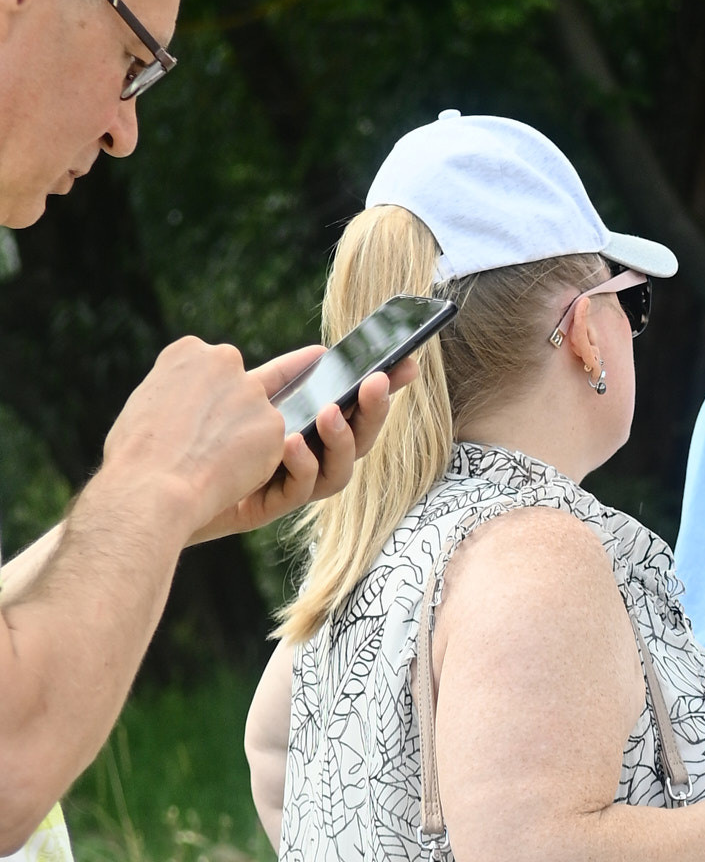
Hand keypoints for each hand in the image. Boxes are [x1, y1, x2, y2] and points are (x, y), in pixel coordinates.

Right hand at [100, 336, 290, 544]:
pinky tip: (228, 473)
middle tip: (206, 445)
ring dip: (244, 440)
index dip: (204, 399)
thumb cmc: (137, 452)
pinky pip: (271, 445)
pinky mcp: (273, 423)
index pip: (212, 367)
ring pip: (258, 417)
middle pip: (241, 386)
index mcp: (190, 350)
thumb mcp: (146, 400)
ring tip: (212, 463)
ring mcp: (252, 391)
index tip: (192, 420)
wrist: (152, 485)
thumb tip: (190, 402)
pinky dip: (256, 462)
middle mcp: (226, 360)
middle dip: (230, 414)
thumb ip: (179, 390)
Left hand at [191, 348, 417, 541]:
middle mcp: (295, 455)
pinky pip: (298, 490)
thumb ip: (275, 379)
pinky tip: (291, 443)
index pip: (346, 403)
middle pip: (353, 436)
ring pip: (338, 469)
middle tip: (380, 382)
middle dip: (373, 408)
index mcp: (291, 421)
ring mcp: (281, 483)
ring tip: (331, 411)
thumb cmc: (176, 436)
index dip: (378, 388)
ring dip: (340, 438)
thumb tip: (319, 354)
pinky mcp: (265, 507)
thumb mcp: (230, 386)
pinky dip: (301, 465)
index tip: (407, 364)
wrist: (140, 484)